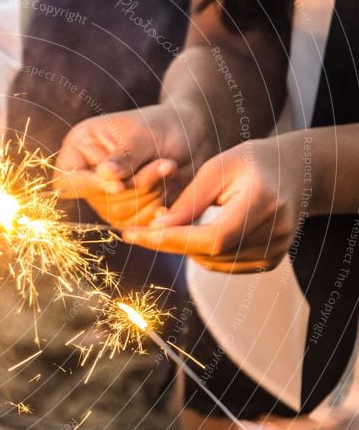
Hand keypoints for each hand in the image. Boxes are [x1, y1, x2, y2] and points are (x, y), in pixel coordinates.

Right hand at [53, 103, 199, 228]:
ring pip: (119, 212)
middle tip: (165, 163)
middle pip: (99, 198)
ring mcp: (104, 197)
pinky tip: (168, 186)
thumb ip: (124, 156)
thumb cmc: (162, 126)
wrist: (188, 137)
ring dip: (151, 193)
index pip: (66, 179)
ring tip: (168, 167)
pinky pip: (136, 222)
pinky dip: (157, 207)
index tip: (118, 185)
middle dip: (137, 184)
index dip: (88, 186)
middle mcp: (87, 174)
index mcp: (79, 148)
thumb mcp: (143, 135)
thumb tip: (104, 175)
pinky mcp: (123, 212)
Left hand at [121, 137, 303, 272]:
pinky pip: (224, 266)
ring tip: (173, 224)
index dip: (170, 240)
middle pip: (210, 253)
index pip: (211, 237)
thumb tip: (157, 229)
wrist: (297, 171)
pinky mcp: (271, 260)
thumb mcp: (216, 168)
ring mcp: (275, 250)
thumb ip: (188, 201)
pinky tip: (196, 233)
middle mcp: (274, 231)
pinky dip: (203, 253)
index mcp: (262, 201)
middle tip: (142, 228)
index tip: (132, 234)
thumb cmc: (251, 163)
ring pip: (213, 263)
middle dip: (170, 243)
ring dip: (185, 248)